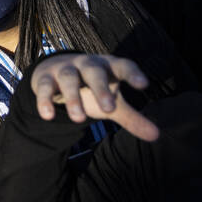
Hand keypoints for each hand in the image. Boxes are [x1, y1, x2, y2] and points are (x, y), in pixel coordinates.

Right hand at [30, 53, 158, 141]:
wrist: (56, 71)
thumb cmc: (92, 88)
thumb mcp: (114, 102)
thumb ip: (133, 117)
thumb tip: (156, 136)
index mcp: (108, 67)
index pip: (123, 66)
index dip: (132, 73)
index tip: (143, 84)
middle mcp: (87, 64)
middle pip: (94, 72)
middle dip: (101, 88)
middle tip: (108, 109)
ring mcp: (65, 69)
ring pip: (69, 78)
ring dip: (73, 97)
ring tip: (79, 120)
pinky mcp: (46, 78)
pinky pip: (44, 87)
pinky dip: (45, 100)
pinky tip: (48, 116)